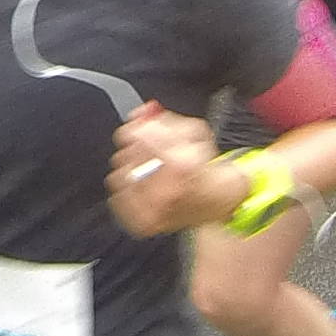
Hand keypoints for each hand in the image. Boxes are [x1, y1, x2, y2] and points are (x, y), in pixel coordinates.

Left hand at [106, 102, 245, 236]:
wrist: (218, 205)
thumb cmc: (208, 169)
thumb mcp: (197, 133)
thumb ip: (166, 119)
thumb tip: (142, 112)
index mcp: (181, 165)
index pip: (136, 136)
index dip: (138, 129)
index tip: (143, 129)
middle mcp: (166, 189)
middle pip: (126, 154)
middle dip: (138, 149)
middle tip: (155, 153)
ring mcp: (153, 209)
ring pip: (119, 175)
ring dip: (133, 170)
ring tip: (153, 173)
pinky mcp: (142, 222)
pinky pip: (116, 197)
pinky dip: (129, 190)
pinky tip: (147, 188)